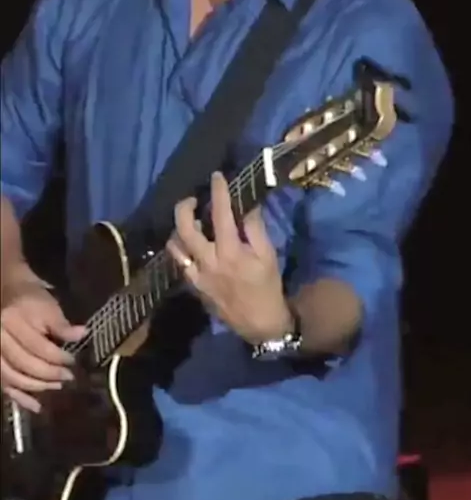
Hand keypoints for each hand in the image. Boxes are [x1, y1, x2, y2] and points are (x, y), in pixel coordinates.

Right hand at [1, 273, 85, 412]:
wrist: (6, 292)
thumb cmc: (30, 298)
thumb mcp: (48, 305)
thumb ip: (62, 324)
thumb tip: (82, 334)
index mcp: (13, 320)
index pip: (38, 346)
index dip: (58, 357)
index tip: (73, 361)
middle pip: (25, 364)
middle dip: (49, 374)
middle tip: (68, 378)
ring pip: (13, 377)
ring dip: (36, 387)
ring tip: (56, 387)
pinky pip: (4, 385)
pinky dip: (20, 398)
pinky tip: (36, 406)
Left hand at [167, 172, 292, 343]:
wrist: (259, 323)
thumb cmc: (267, 286)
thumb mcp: (268, 255)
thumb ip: (255, 229)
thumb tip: (247, 204)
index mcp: (230, 251)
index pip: (220, 214)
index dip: (218, 192)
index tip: (216, 176)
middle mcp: (208, 261)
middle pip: (185, 228)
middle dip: (184, 208)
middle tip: (193, 199)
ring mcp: (196, 275)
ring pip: (175, 246)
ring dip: (179, 229)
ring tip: (190, 222)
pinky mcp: (192, 286)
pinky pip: (179, 263)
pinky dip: (182, 249)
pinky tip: (191, 244)